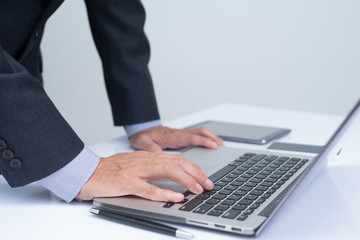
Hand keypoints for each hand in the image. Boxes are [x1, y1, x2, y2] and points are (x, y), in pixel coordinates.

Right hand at [76, 151, 213, 201]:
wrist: (86, 172)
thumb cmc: (110, 171)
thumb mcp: (135, 166)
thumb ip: (152, 169)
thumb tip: (172, 178)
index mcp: (148, 157)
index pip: (177, 159)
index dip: (194, 168)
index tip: (205, 178)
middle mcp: (145, 160)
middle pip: (177, 162)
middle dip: (196, 173)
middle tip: (209, 184)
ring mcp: (136, 171)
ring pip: (167, 171)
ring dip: (186, 180)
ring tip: (199, 189)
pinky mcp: (126, 182)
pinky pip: (149, 188)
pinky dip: (165, 192)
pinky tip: (176, 197)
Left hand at [129, 126, 223, 152]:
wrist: (142, 129)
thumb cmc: (143, 137)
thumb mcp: (143, 143)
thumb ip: (151, 148)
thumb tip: (158, 154)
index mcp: (172, 136)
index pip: (191, 138)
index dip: (203, 141)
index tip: (213, 146)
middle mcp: (179, 133)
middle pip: (200, 132)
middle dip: (212, 139)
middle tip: (221, 148)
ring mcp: (182, 133)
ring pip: (201, 131)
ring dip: (212, 137)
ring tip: (221, 146)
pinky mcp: (183, 135)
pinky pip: (198, 134)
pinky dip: (207, 137)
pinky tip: (212, 144)